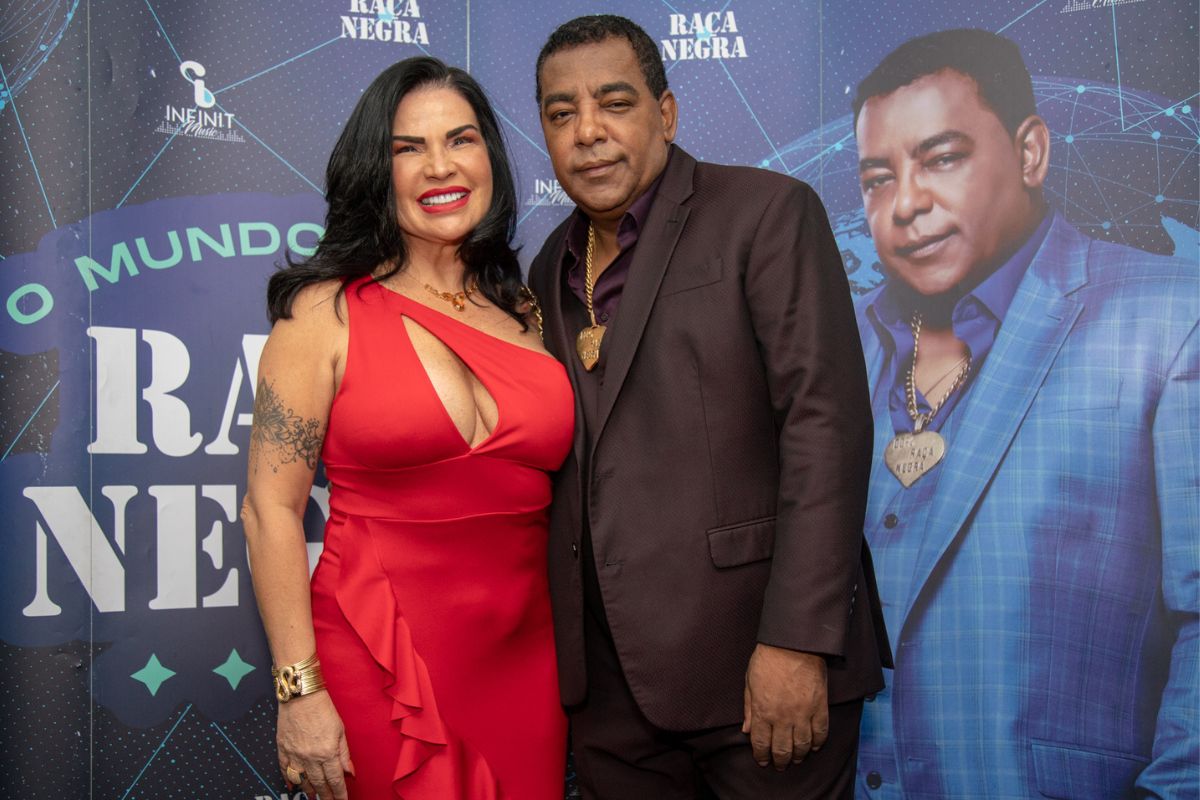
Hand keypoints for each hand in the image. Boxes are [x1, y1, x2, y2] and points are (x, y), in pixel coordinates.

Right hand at [277, 691, 355, 798]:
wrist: (300, 695)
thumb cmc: (322, 708)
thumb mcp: (340, 730)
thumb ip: (344, 753)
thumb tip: (349, 772)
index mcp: (327, 752)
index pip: (334, 780)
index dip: (339, 793)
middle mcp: (310, 757)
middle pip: (319, 783)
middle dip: (325, 795)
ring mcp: (294, 754)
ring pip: (302, 780)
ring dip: (308, 790)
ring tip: (314, 797)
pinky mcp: (282, 749)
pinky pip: (285, 770)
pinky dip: (289, 780)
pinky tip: (293, 787)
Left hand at [742, 644, 827, 769]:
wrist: (793, 644)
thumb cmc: (768, 659)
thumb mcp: (749, 682)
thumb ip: (748, 708)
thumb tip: (746, 730)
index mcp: (763, 711)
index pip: (761, 743)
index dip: (762, 756)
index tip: (763, 761)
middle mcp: (782, 717)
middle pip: (782, 749)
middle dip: (780, 761)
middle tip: (780, 765)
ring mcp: (802, 714)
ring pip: (802, 746)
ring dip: (798, 756)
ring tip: (796, 759)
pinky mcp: (819, 707)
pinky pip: (820, 732)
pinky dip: (817, 743)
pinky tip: (813, 747)